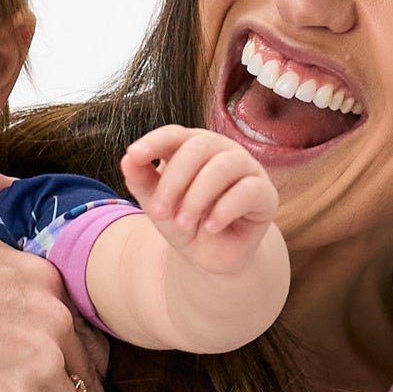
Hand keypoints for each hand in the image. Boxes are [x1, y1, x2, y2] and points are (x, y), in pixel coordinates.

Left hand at [120, 126, 279, 271]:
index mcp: (193, 148)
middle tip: (159, 212)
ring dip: (197, 197)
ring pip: (224, 166)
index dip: (155, 141)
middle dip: (174, 180)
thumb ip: (142, 181)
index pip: (176, 134)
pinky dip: (225, 209)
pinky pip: (248, 190)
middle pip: (199, 147)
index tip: (135, 155)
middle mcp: (222, 152)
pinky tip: (210, 227)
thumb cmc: (185, 222)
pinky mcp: (265, 194)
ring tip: (183, 224)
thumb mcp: (158, 206)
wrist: (212, 257)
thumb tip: (128, 158)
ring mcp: (247, 169)